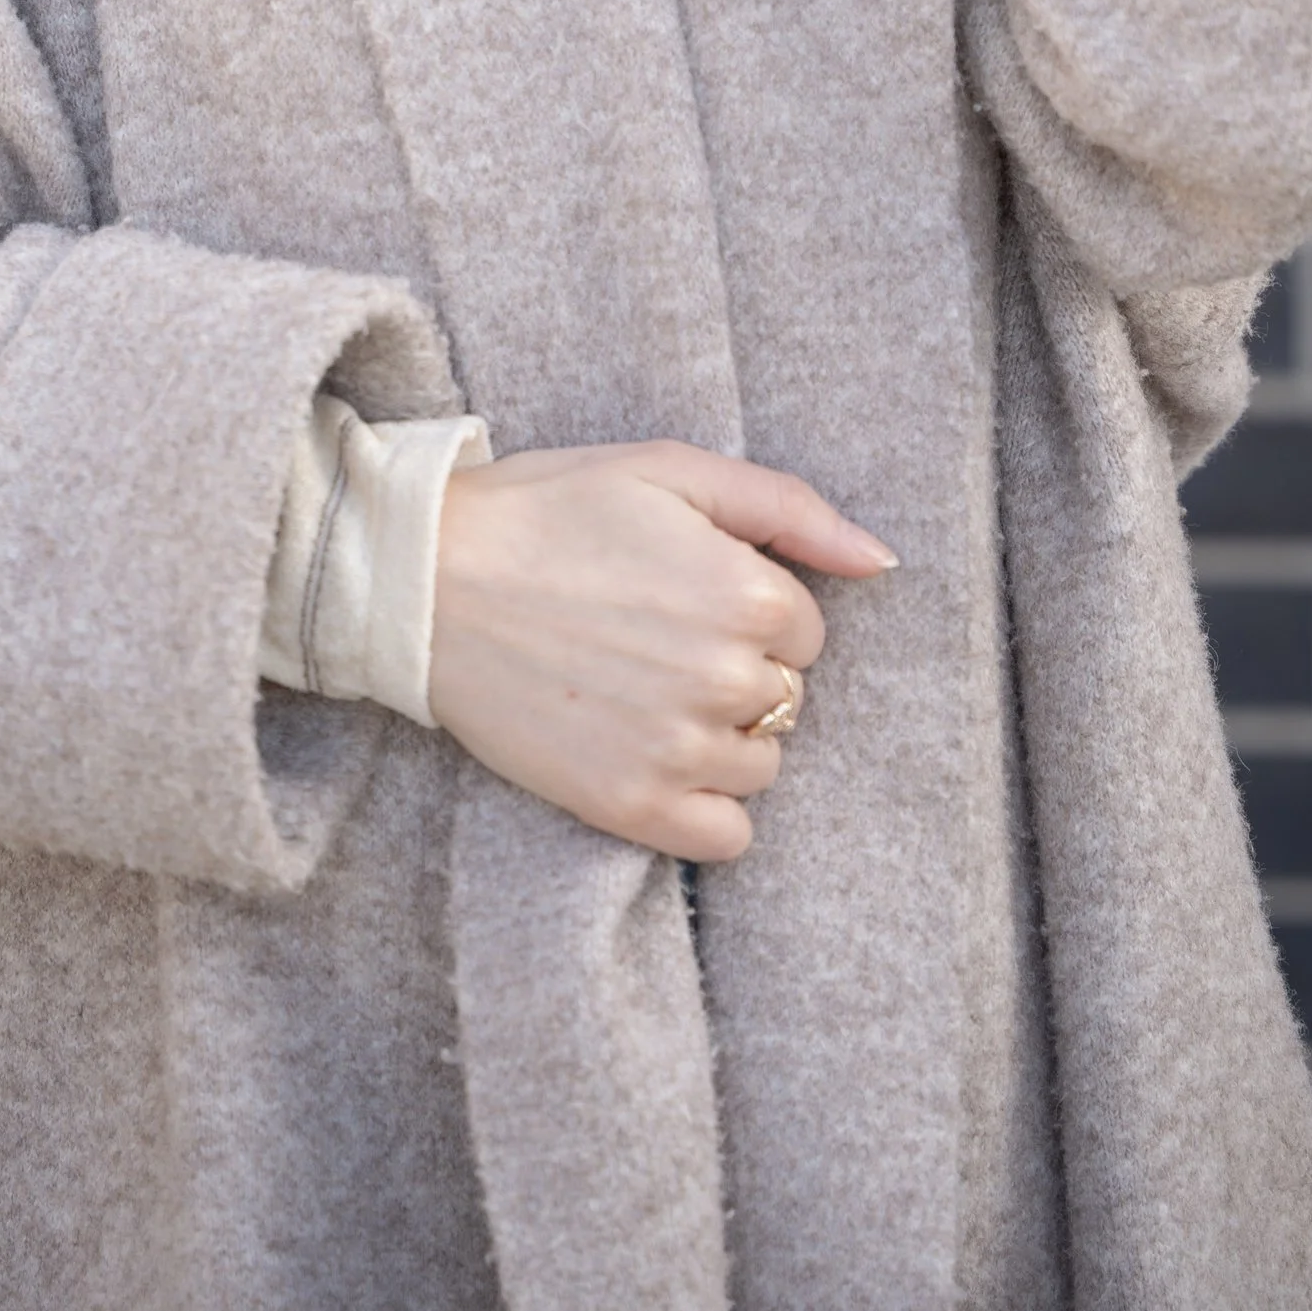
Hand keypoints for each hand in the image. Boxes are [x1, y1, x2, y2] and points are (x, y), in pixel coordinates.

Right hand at [427, 441, 897, 862]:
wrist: (428, 580)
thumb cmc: (551, 511)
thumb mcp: (672, 471)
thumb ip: (790, 509)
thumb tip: (884, 560)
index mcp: (746, 592)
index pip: (805, 628)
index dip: (749, 606)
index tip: (683, 591)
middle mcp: (724, 678)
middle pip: (785, 698)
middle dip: (738, 670)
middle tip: (656, 639)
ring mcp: (677, 749)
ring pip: (761, 765)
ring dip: (723, 738)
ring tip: (646, 694)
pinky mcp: (628, 806)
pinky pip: (727, 839)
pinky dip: (706, 808)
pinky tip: (656, 760)